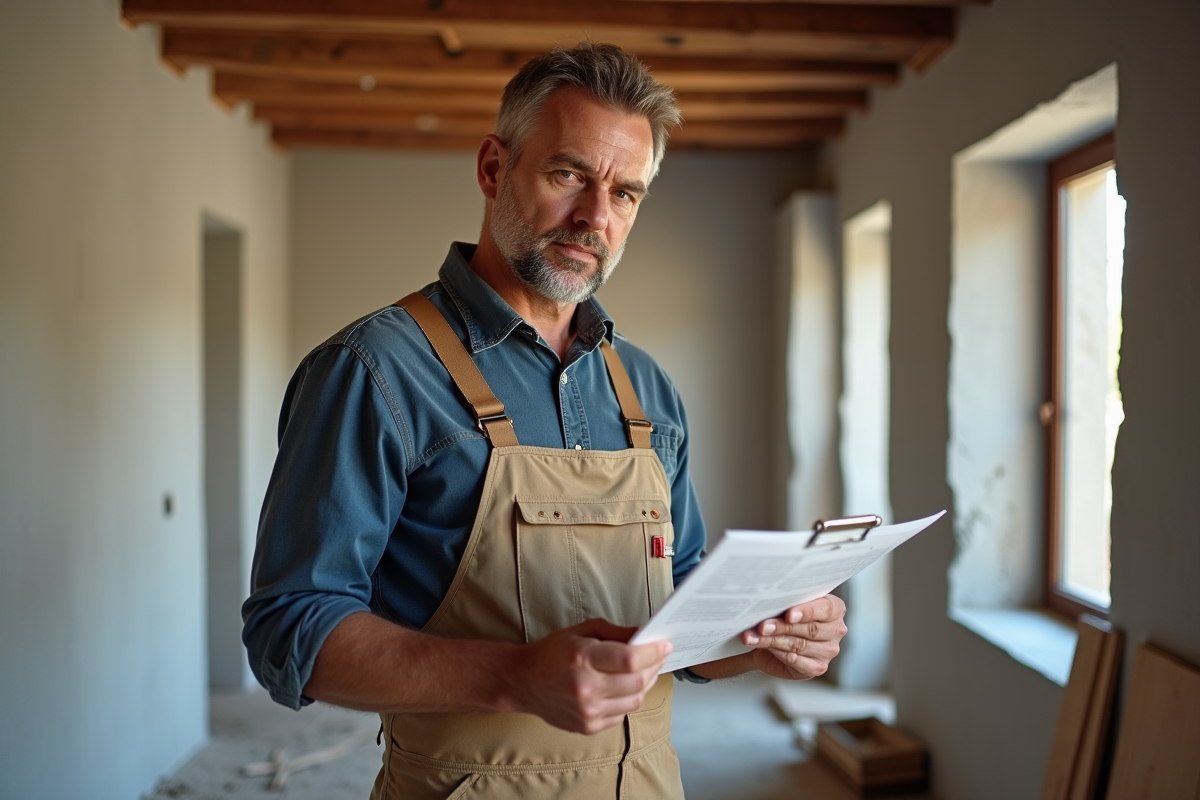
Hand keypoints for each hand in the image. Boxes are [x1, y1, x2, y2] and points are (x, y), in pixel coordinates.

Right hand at [505, 618, 671, 734]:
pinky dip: (629, 699)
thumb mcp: (583, 631)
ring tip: (645, 670)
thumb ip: (616, 633)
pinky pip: (622, 713)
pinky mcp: (588, 727)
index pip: (631, 659)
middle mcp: (586, 689)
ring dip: (645, 684)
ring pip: (635, 700)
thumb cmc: (553, 652)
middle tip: (659, 656)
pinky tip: (625, 686)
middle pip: (638, 682)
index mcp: (583, 658)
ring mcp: (587, 712)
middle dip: (654, 666)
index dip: (653, 652)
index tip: (665, 644)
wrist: (523, 682)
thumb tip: (646, 635)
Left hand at [742, 595, 846, 680]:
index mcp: (834, 609)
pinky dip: (779, 655)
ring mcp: (829, 651)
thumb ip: (786, 602)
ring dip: (773, 641)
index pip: (826, 609)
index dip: (807, 612)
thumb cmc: (784, 617)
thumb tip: (771, 600)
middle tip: (762, 626)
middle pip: (810, 629)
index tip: (789, 615)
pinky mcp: (818, 667)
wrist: (773, 642)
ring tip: (753, 637)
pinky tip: (767, 650)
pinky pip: (798, 662)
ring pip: (799, 645)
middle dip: (783, 627)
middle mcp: (836, 630)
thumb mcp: (787, 605)